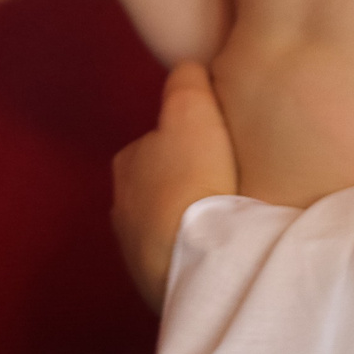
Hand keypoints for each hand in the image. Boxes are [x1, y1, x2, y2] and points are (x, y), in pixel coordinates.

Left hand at [111, 62, 238, 310]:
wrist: (195, 259)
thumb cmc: (193, 178)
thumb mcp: (191, 111)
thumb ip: (187, 83)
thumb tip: (188, 68)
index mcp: (128, 163)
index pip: (157, 144)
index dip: (189, 144)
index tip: (218, 151)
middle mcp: (122, 205)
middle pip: (161, 186)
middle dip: (188, 186)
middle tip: (229, 188)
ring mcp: (136, 251)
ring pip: (170, 224)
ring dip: (193, 223)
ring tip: (231, 225)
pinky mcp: (157, 285)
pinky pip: (181, 258)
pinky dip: (197, 252)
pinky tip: (224, 254)